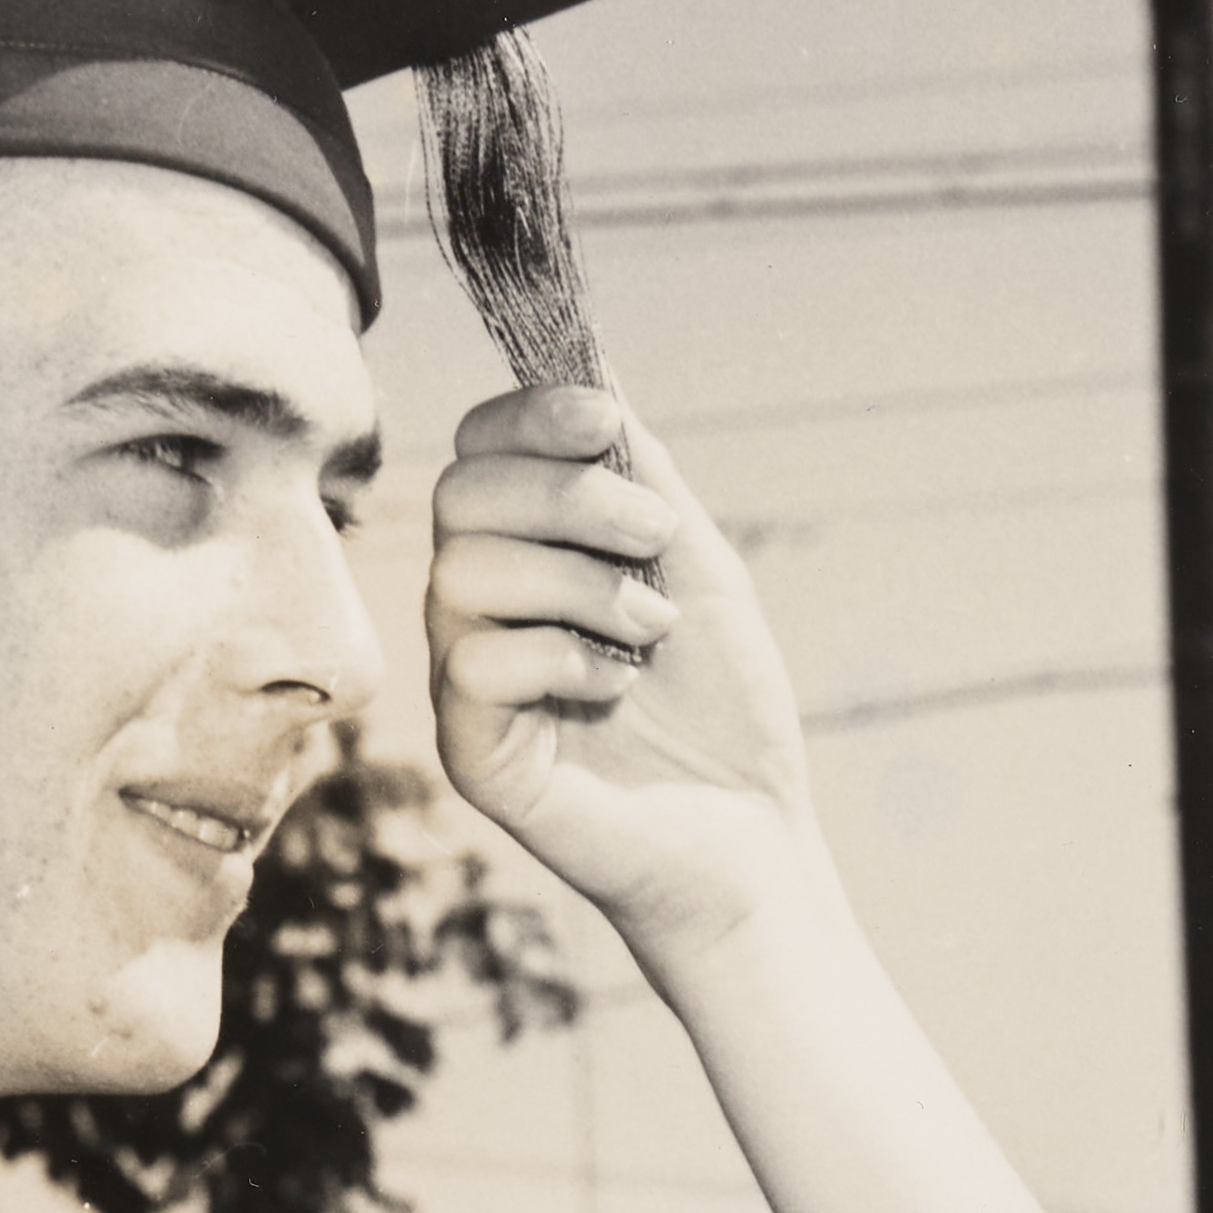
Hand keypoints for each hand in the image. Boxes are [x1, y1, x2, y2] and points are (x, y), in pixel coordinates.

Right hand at [422, 386, 830, 977]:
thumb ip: (641, 478)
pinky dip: (561, 658)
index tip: (605, 424)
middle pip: (460, 496)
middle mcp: (479, 609)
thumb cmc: (723, 705)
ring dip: (578, 582)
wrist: (751, 833)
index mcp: (526, 553)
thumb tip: (591, 379)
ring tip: (649, 629)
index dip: (528, 418)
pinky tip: (615, 690)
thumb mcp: (694, 564)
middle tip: (653, 538)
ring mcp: (467, 681)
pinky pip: (477, 662)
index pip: (477, 451)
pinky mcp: (472, 752)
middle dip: (567, 496)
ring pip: (465, 572)